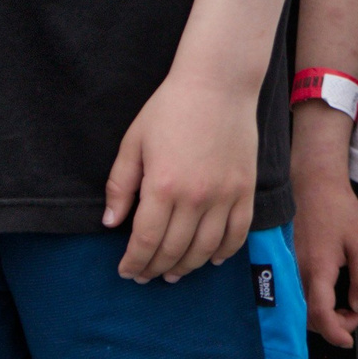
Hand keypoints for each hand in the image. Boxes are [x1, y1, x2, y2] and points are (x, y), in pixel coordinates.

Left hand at [104, 70, 256, 281]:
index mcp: (162, 186)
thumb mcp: (134, 141)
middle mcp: (194, 197)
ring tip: (173, 273)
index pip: (145, 241)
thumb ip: (121, 185)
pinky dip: (224, 253)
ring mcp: (224, 195)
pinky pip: (237, 234)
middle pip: (173, 250)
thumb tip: (111, 223)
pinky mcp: (245, 190)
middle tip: (146, 275)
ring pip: (205, 249)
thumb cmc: (170, 108)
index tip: (126, 271)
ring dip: (186, 267)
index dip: (134, 262)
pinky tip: (211, 260)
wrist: (218, 83)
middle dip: (155, 268)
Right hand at [289, 124, 357, 347]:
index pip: (321, 315)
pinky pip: (296, 296)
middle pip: (309, 319)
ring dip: (322, 317)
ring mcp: (289, 269)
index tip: (349, 340)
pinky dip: (311, 306)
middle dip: (334, 326)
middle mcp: (298, 273)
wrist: (312, 184)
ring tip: (346, 306)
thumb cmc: (339, 210)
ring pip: (300, 310)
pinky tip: (328, 297)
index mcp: (318, 269)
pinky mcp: (286, 264)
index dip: (335, 333)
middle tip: (357, 314)